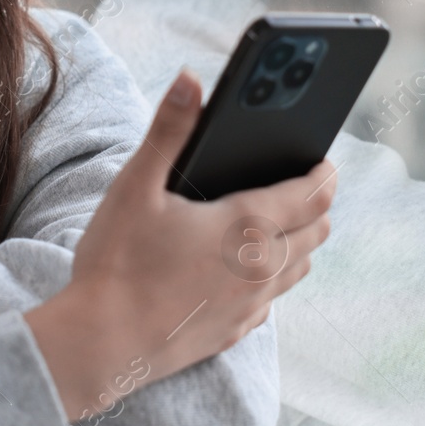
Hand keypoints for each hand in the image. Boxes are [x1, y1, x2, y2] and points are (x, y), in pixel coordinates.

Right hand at [25, 68, 335, 420]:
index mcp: (247, 226)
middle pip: (318, 231)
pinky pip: (272, 301)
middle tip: (298, 185)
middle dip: (315, 205)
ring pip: (301, 268)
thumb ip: (169, 130)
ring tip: (274, 224)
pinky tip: (242, 270)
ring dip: (298, 242)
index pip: (315, 194)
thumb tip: (191, 79)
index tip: (321, 158)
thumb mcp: (136, 186)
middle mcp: (261, 268)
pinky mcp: (234, 332)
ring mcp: (251, 305)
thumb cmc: (116, 263)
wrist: (100, 345)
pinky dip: (271, 278)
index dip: (324, 172)